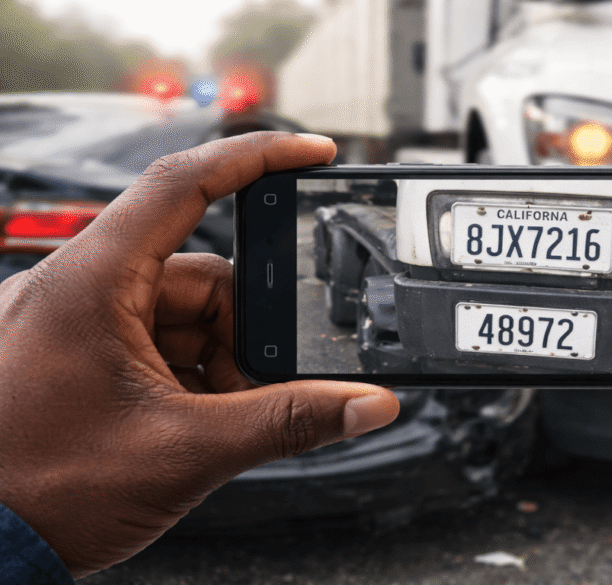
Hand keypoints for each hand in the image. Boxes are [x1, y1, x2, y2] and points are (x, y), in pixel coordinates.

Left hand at [0, 132, 399, 577]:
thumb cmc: (37, 491)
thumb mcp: (185, 451)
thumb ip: (287, 422)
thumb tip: (363, 403)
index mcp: (93, 283)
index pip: (185, 184)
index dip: (258, 156)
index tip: (313, 152)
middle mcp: (81, 289)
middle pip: (203, 276)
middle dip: (243, 334)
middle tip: (255, 386)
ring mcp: (78, 323)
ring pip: (184, 317)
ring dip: (219, 365)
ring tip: (217, 418)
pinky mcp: (79, 354)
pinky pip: (158, 343)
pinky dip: (191, 377)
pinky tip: (196, 420)